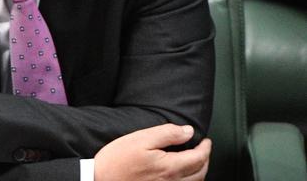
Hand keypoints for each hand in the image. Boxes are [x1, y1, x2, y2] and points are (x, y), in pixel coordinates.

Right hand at [94, 124, 210, 180]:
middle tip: (204, 150)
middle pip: (200, 173)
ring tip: (196, 161)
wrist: (101, 180)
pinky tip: (181, 175)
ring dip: (199, 172)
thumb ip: (167, 134)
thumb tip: (188, 131)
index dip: (206, 148)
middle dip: (205, 160)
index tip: (205, 140)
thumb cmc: (117, 160)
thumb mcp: (140, 139)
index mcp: (169, 167)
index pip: (198, 158)